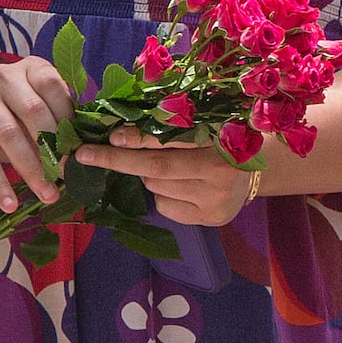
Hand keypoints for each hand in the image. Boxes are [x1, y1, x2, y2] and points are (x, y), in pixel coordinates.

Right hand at [0, 58, 76, 209]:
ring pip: (11, 136)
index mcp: (28, 69)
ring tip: (48, 195)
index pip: (53, 87)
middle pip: (34, 112)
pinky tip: (10, 204)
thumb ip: (60, 121)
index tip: (80, 149)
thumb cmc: (13, 119)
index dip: (68, 118)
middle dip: (54, 147)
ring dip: (33, 169)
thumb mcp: (37, 112)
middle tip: (68, 176)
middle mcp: (2, 77)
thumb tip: (87, 150)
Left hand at [77, 128, 259, 227]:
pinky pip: (166, 206)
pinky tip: (178, 188)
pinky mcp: (210, 218)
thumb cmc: (220, 140)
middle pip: (157, 168)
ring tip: (164, 168)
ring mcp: (215, 199)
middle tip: (87, 155)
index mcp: (219, 138)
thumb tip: (119, 132)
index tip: (111, 137)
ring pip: (157, 187)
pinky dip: (161, 195)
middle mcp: (220, 171)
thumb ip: (170, 124)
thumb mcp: (203, 124)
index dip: (137, 138)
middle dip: (119, 161)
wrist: (254, 172)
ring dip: (146, 176)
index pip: (170, 140)